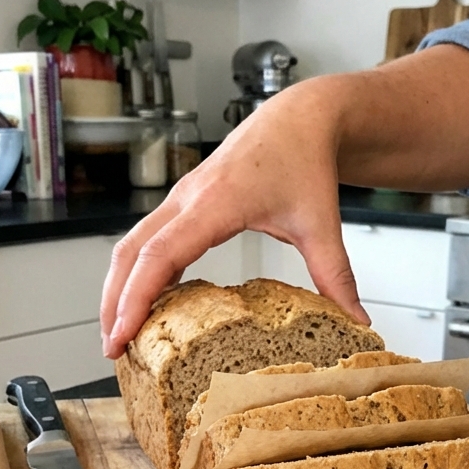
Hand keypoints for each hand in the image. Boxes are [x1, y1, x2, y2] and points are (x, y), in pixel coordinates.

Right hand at [100, 81, 367, 358]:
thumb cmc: (305, 161)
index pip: (160, 255)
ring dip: (119, 289)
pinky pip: (148, 239)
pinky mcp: (184, 202)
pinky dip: (138, 273)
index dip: (137, 298)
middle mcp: (187, 200)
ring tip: (119, 335)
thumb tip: (357, 322)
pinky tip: (146, 305)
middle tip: (111, 351)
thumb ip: (336, 275)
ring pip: (130, 245)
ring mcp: (181, 199)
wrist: (301, 117)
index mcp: (214, 204)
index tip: (122, 335)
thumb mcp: (321, 224)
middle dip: (114, 303)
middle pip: (129, 253)